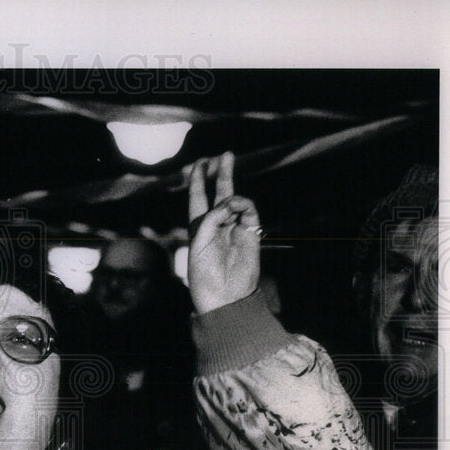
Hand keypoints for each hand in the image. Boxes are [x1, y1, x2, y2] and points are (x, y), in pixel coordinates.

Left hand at [187, 151, 261, 313]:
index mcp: (198, 228)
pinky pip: (248, 212)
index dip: (198, 180)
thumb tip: (231, 202)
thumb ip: (212, 218)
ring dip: (231, 195)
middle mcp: (217, 225)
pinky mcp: (250, 234)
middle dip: (222, 173)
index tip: (199, 163)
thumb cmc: (204, 273)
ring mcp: (235, 228)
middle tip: (225, 154)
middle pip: (220, 193)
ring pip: (235, 201)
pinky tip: (237, 206)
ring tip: (229, 203)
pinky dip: (243, 205)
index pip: (198, 198)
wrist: (224, 295)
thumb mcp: (199, 242)